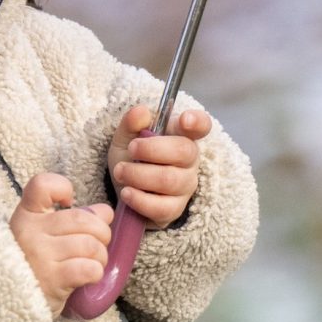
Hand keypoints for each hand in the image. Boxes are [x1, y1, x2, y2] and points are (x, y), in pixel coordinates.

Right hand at [10, 172, 112, 317]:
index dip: (62, 188)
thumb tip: (105, 211)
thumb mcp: (42, 236)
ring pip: (90, 244)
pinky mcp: (52, 280)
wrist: (8, 303)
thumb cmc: (32, 265)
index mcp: (26, 215)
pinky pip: (89, 268)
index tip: (68, 204)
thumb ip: (71, 219)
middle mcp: (30, 232)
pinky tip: (88, 276)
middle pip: (83, 219)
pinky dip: (96, 272)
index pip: (42, 184)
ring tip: (93, 262)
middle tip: (97, 244)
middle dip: (101, 232)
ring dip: (100, 255)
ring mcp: (40, 255)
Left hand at [108, 105, 211, 227]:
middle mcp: (190, 160)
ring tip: (120, 171)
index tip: (184, 120)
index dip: (197, 121)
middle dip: (152, 149)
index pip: (201, 125)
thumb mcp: (126, 138)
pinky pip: (162, 207)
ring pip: (170, 180)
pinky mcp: (175, 209)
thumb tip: (141, 112)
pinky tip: (127, 192)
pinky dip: (140, 199)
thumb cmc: (132, 159)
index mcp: (181, 135)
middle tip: (131, 150)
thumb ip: (131, 124)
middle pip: (184, 151)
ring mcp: (185, 186)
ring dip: (139, 175)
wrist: (125, 190)